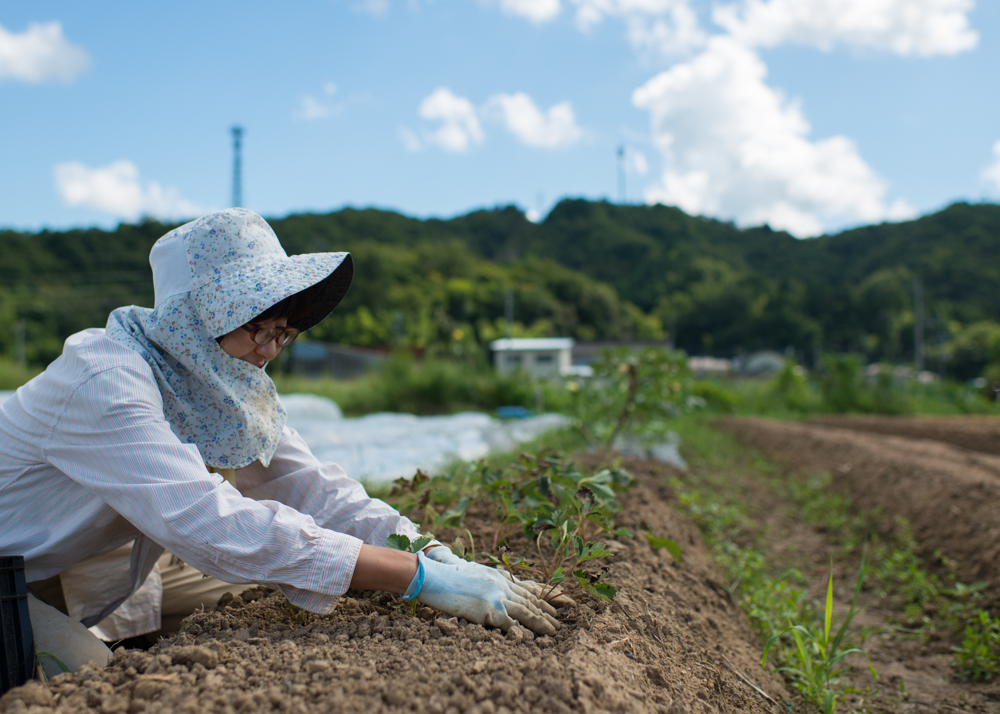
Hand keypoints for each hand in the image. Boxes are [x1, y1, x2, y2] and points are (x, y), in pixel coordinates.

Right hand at [412, 552, 560, 635]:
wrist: (433, 577)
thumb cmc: (447, 578)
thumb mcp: (473, 575)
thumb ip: (487, 583)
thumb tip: (494, 595)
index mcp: (498, 576)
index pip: (525, 590)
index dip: (540, 600)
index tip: (551, 608)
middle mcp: (501, 584)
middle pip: (530, 600)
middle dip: (546, 612)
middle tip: (558, 623)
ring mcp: (496, 595)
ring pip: (526, 612)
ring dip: (541, 623)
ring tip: (553, 632)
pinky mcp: (489, 609)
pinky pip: (510, 624)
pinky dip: (521, 632)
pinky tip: (530, 639)